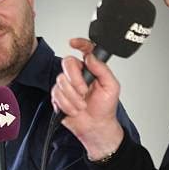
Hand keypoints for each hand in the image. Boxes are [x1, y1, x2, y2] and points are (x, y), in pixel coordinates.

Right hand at [51, 38, 123, 159]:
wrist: (95, 126)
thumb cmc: (105, 108)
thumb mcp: (111, 87)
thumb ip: (102, 69)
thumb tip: (91, 57)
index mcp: (91, 68)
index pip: (85, 50)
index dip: (79, 43)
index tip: (73, 42)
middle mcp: (77, 74)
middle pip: (67, 63)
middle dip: (75, 80)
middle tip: (84, 92)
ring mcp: (67, 85)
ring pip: (61, 81)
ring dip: (73, 97)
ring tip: (82, 105)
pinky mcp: (58, 96)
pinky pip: (56, 94)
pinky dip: (66, 104)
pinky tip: (74, 110)